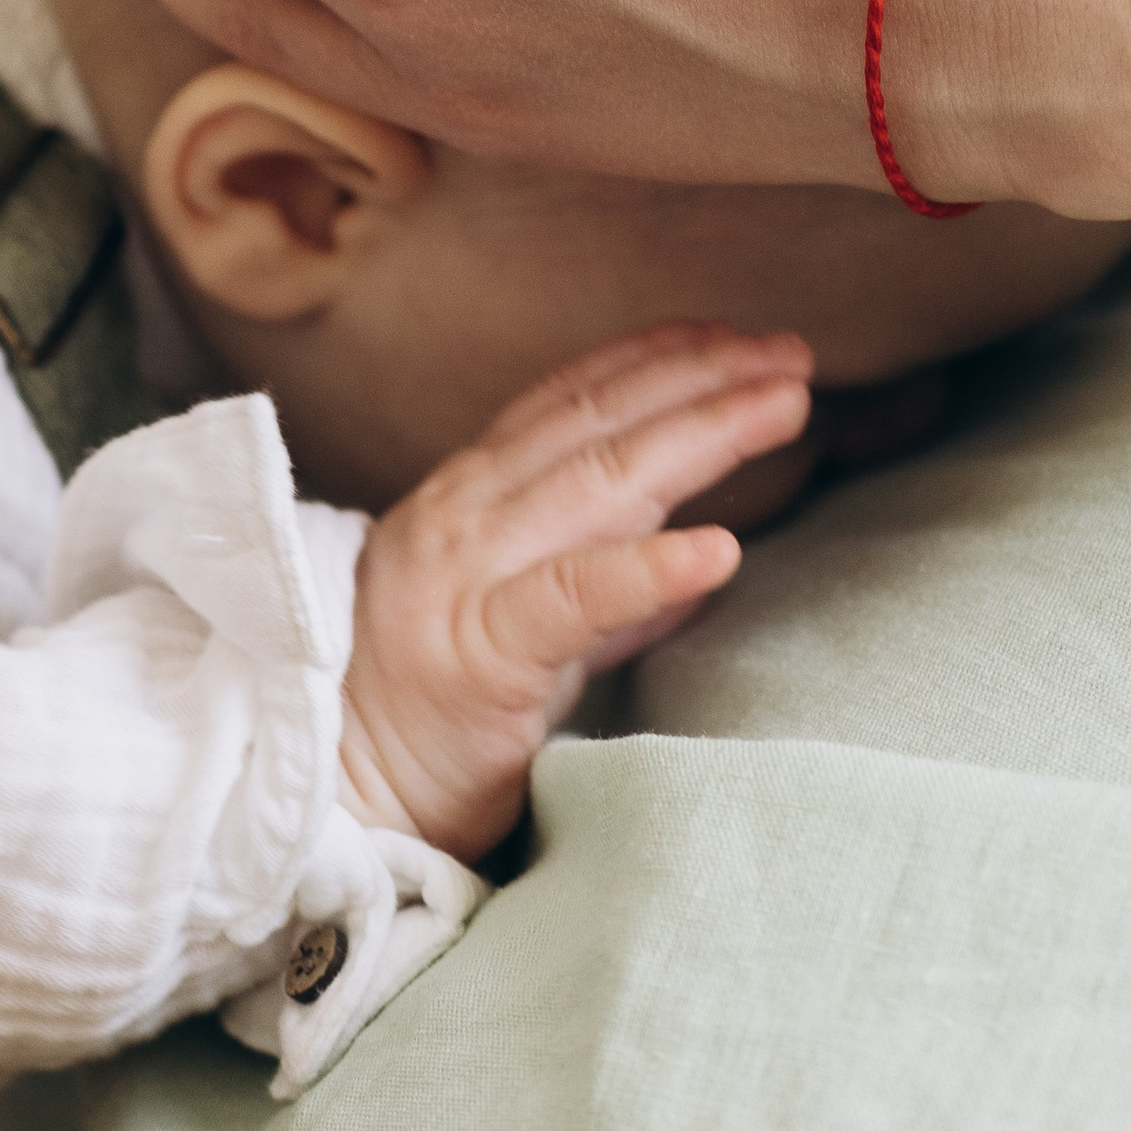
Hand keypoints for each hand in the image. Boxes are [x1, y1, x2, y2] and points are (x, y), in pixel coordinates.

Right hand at [340, 324, 811, 860]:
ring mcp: (465, 578)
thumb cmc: (434, 717)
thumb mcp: (523, 625)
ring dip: (701, 434)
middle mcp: (462, 515)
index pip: (569, 402)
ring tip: (782, 406)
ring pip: (599, 484)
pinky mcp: (481, 656)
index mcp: (467, 499)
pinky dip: (651, 569)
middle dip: (702, 378)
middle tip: (791, 355)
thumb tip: (699, 552)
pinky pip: (575, 600)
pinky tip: (719, 549)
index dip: (655, 359)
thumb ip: (603, 585)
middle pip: (598, 425)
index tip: (735, 335)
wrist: (340, 795)